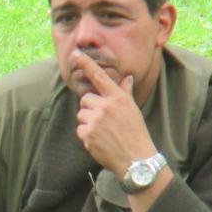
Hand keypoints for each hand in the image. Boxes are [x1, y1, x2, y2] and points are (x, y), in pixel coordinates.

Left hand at [71, 50, 157, 177]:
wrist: (135, 158)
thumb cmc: (135, 132)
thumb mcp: (132, 109)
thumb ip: (125, 93)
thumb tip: (126, 78)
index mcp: (118, 97)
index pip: (99, 76)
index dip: (86, 64)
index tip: (75, 53)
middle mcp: (106, 106)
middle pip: (85, 99)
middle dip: (90, 108)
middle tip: (103, 120)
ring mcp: (96, 120)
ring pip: (81, 114)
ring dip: (88, 122)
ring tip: (103, 132)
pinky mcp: (88, 134)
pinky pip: (80, 130)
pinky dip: (86, 136)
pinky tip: (99, 141)